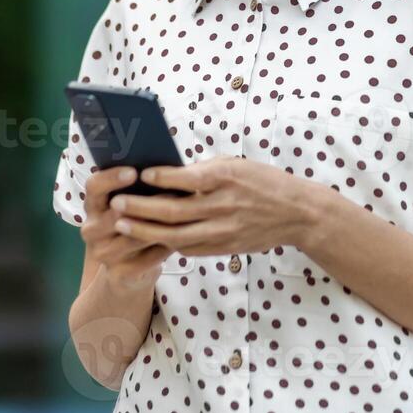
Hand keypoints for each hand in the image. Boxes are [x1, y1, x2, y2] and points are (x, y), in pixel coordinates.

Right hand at [80, 167, 173, 291]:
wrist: (128, 270)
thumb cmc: (137, 223)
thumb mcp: (134, 203)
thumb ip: (142, 187)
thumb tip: (167, 165)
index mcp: (93, 205)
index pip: (94, 186)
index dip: (111, 178)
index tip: (133, 171)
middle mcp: (92, 229)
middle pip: (113, 214)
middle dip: (143, 204)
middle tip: (168, 193)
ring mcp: (103, 253)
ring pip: (132, 237)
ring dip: (158, 224)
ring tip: (182, 212)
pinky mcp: (118, 273)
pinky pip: (146, 258)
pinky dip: (165, 247)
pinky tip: (181, 237)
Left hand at [110, 156, 319, 258]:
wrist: (296, 214)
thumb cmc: (264, 182)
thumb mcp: (236, 165)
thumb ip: (204, 171)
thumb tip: (168, 174)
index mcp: (226, 178)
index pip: (185, 179)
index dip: (159, 178)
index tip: (138, 174)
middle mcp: (222, 205)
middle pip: (172, 211)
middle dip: (140, 208)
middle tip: (117, 204)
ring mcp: (222, 230)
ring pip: (175, 235)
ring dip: (145, 231)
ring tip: (122, 225)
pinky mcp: (222, 248)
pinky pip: (188, 247)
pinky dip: (166, 242)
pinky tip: (149, 236)